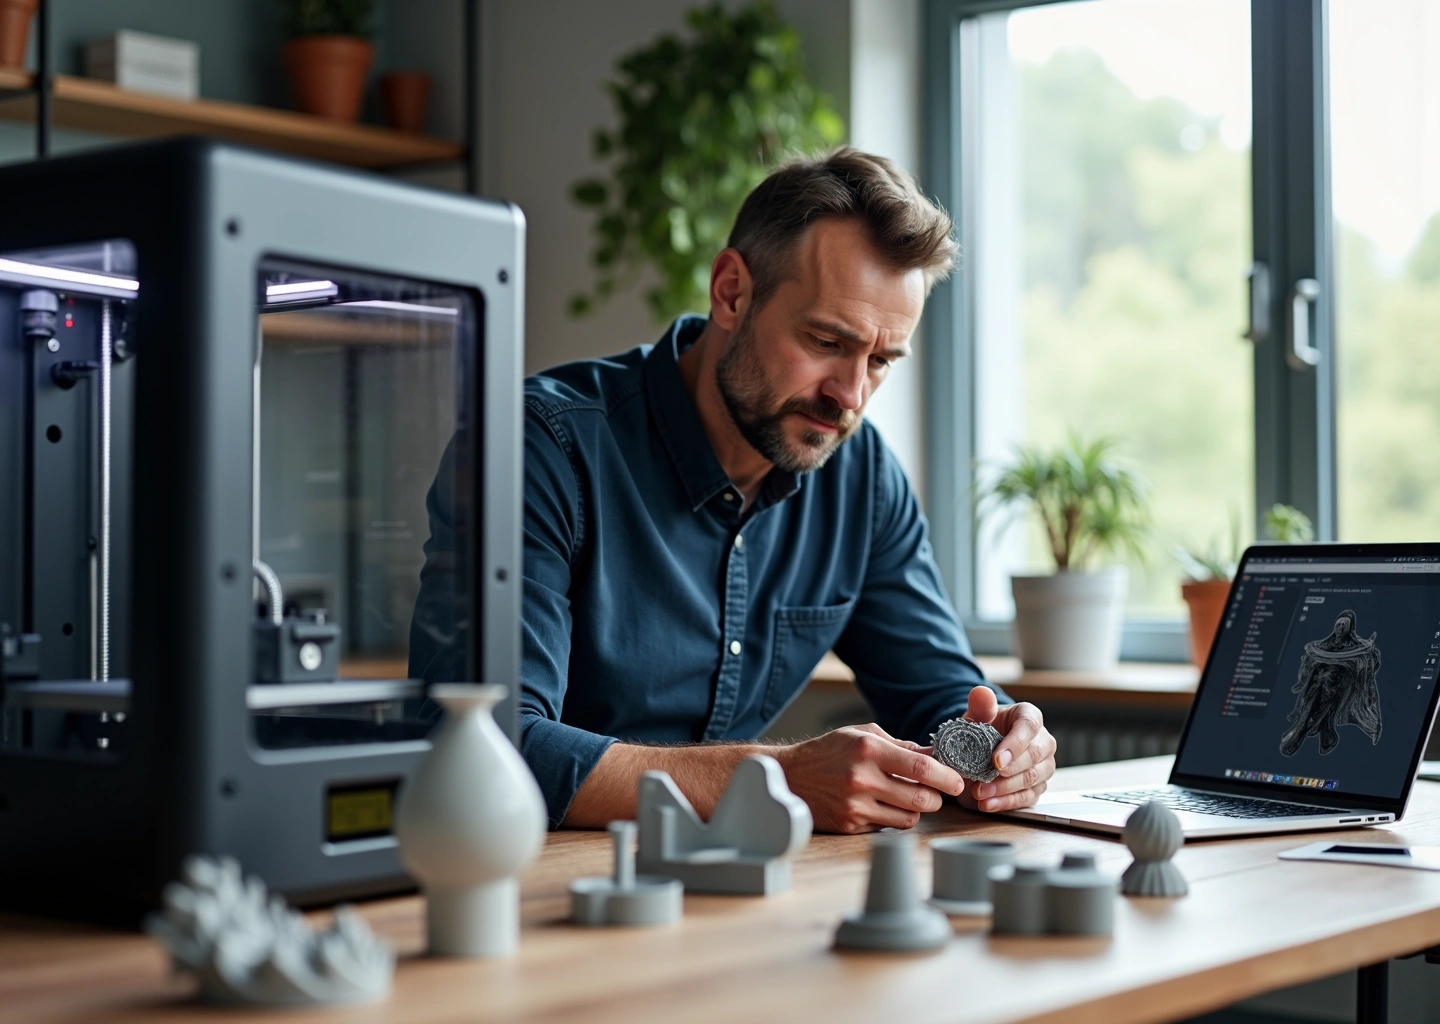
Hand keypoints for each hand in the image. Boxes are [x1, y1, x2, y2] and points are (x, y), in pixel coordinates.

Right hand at [775, 723, 965, 833]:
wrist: (790, 777)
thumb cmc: (828, 751)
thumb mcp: (862, 735)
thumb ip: (900, 745)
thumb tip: (936, 754)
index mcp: (868, 749)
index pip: (920, 765)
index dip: (946, 776)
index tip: (958, 780)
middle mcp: (862, 778)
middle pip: (921, 797)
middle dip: (936, 797)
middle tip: (936, 791)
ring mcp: (856, 805)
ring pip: (909, 817)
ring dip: (916, 808)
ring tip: (907, 795)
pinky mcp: (850, 825)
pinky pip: (888, 826)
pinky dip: (894, 817)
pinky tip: (883, 804)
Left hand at [957, 686, 1056, 812]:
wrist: (979, 750)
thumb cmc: (983, 729)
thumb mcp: (977, 716)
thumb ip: (980, 705)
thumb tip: (981, 693)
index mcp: (1030, 717)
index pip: (1030, 726)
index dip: (1015, 744)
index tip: (996, 760)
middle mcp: (1043, 742)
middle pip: (1035, 756)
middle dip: (1009, 771)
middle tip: (984, 779)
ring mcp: (1043, 766)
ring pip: (1032, 779)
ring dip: (1004, 789)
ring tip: (980, 793)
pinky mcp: (1037, 788)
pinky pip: (1027, 798)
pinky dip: (1006, 803)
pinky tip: (987, 804)